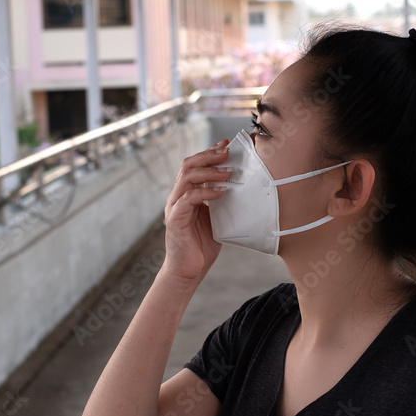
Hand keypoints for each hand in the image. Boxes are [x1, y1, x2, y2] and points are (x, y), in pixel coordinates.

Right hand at [161, 137, 231, 282]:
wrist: (189, 271)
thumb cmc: (202, 246)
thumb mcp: (216, 218)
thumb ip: (221, 201)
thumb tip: (240, 185)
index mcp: (187, 193)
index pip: (195, 165)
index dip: (210, 152)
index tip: (228, 144)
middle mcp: (178, 196)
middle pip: (188, 165)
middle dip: (209, 156)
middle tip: (228, 152)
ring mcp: (175, 207)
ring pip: (187, 178)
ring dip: (209, 172)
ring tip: (228, 172)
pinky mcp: (175, 219)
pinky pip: (189, 199)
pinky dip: (205, 193)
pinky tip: (221, 192)